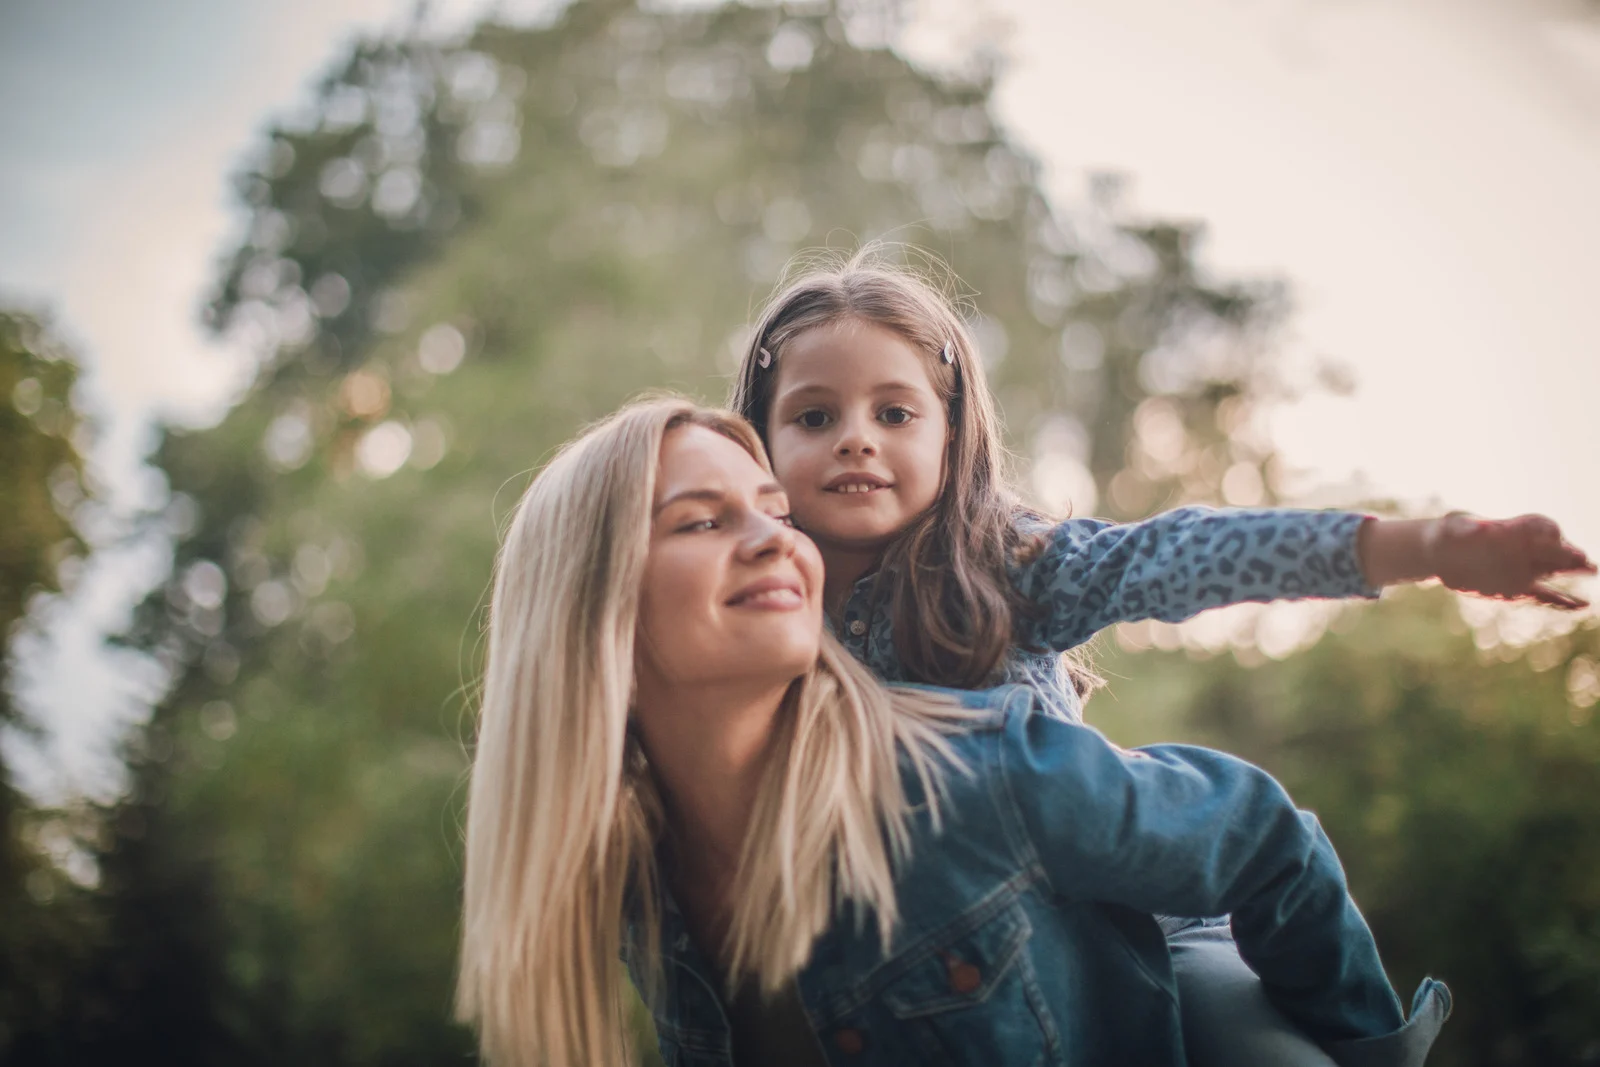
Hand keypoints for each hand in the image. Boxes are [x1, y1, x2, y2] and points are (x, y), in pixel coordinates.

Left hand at [1425, 512, 1595, 608]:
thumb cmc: (1448, 534)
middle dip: (1568, 553)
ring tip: (1592, 571)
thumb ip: (1462, 526)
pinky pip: (1544, 595)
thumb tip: (1476, 529)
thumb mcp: (1451, 526)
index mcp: (1511, 528)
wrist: (1441, 554)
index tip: (1552, 537)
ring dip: (1573, 573)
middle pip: (1554, 549)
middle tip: (1582, 559)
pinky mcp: (1517, 588)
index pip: (1539, 525)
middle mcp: (1523, 548)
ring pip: (1554, 571)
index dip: (1546, 530)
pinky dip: (1561, 601)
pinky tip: (1581, 605)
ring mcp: (1522, 569)